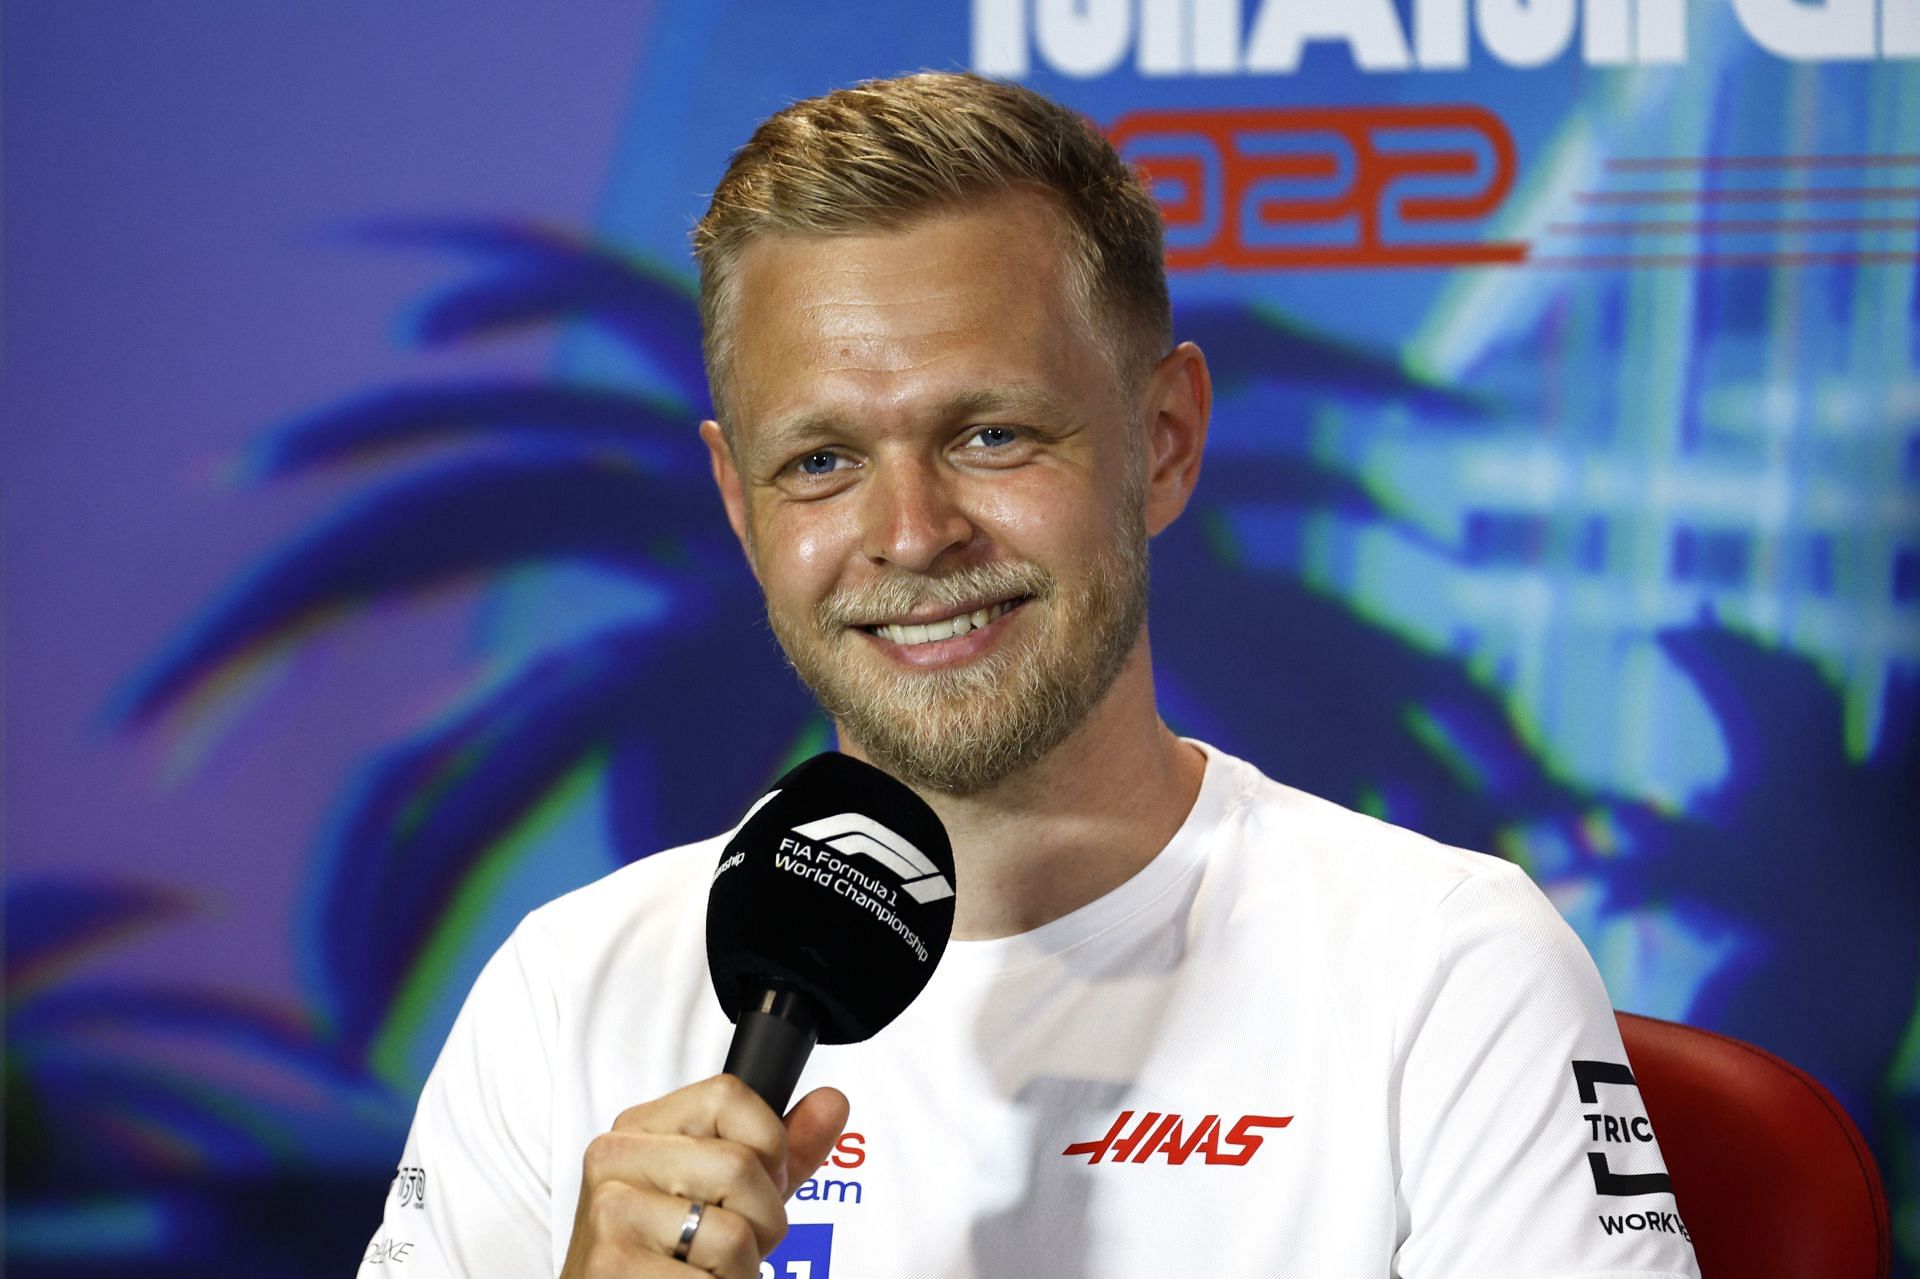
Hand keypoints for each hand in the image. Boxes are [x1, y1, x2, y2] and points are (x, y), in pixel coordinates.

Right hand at [559, 1075, 848, 1278]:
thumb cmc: (671, 1257)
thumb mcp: (731, 1198)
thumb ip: (782, 1153)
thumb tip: (832, 1102)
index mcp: (641, 1128)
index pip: (728, 1096)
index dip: (768, 1148)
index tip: (756, 1187)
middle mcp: (614, 1158)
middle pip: (738, 1166)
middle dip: (763, 1223)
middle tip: (730, 1247)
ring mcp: (608, 1213)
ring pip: (732, 1234)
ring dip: (740, 1271)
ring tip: (706, 1273)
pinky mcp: (610, 1266)